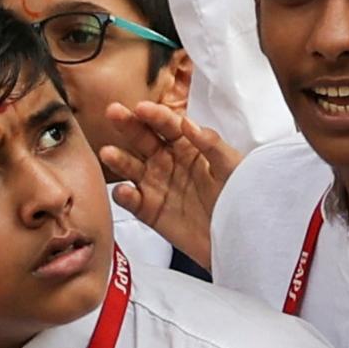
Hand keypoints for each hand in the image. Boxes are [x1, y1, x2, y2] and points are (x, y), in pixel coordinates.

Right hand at [98, 101, 237, 269]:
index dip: (155, 115)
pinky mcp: (149, 211)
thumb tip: (189, 124)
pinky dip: (124, 195)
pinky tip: (124, 191)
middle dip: (128, 125)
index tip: (141, 108)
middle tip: (113, 112)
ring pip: (131, 168)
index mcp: (188, 147)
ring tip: (108, 152)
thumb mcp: (232, 167)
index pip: (168, 125)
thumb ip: (212, 145)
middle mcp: (168, 162)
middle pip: (143, 139)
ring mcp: (156, 185)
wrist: (239, 239)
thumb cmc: (240, 199)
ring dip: (118, 159)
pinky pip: (131, 200)